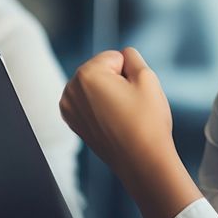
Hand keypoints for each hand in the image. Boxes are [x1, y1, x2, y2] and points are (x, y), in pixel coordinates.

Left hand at [60, 48, 176, 197]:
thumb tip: (122, 56)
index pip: (116, 57)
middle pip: (103, 71)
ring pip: (97, 86)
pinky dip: (102, 107)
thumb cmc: (146, 121)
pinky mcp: (73, 123)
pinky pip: (90, 102)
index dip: (131, 72)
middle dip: (118, 82)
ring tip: (122, 115)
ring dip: (110, 94)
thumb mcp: (147, 77)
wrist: (142, 162)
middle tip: (130, 105)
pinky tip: (113, 122)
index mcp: (87, 74)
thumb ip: (132, 57)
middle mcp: (71, 90)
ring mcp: (69, 108)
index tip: (135, 94)